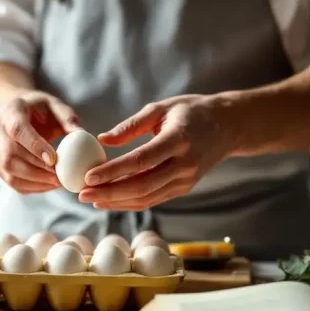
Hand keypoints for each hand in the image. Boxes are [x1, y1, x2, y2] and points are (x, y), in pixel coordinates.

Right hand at [0, 91, 80, 193]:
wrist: (15, 112)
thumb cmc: (39, 109)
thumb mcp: (55, 106)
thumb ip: (67, 118)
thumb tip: (82, 135)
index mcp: (11, 111)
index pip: (18, 130)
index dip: (34, 146)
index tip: (54, 160)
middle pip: (10, 155)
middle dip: (36, 169)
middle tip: (59, 177)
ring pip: (8, 171)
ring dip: (34, 181)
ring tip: (56, 182)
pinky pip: (10, 181)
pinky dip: (30, 187)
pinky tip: (48, 184)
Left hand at [78, 95, 233, 209]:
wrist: (228, 126)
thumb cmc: (191, 111)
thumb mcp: (161, 108)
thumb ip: (131, 125)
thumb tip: (102, 139)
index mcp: (179, 140)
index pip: (141, 160)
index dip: (113, 171)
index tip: (88, 176)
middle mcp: (185, 164)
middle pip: (141, 185)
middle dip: (109, 192)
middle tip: (81, 193)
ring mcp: (186, 180)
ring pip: (146, 197)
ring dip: (116, 201)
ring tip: (89, 198)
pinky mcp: (184, 188)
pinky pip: (153, 199)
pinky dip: (129, 202)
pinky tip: (108, 200)